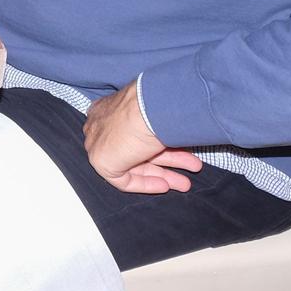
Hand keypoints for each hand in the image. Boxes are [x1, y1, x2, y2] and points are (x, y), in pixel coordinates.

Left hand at [83, 80, 201, 193]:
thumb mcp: (157, 111)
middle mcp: (102, 124)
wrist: (146, 110)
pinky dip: (145, 184)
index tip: (180, 150)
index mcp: (109, 108)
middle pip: (137, 149)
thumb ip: (157, 123)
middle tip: (192, 167)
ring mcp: (98, 142)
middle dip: (167, 161)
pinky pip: (123, 179)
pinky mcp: (101, 161)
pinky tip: (165, 185)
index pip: (131, 132)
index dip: (158, 146)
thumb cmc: (154, 105)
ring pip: (134, 164)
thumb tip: (174, 128)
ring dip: (163, 174)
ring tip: (186, 184)